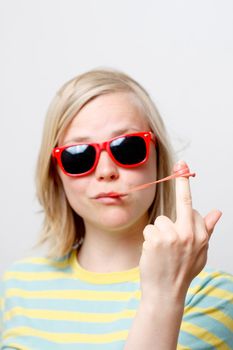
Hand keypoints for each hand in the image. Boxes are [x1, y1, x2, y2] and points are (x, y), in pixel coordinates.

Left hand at [139, 160, 221, 301]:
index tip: (183, 167)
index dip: (184, 187)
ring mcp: (172, 236)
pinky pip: (149, 230)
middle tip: (181, 163)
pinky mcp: (156, 240)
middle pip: (183, 202)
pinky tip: (153, 253)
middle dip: (181, 180)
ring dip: (158, 232)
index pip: (193, 206)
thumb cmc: (182, 271)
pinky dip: (148, 240)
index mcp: (200, 236)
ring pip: (159, 221)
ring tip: (162, 249)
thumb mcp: (200, 253)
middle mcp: (189, 234)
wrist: (165, 293)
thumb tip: (218, 212)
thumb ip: (207, 231)